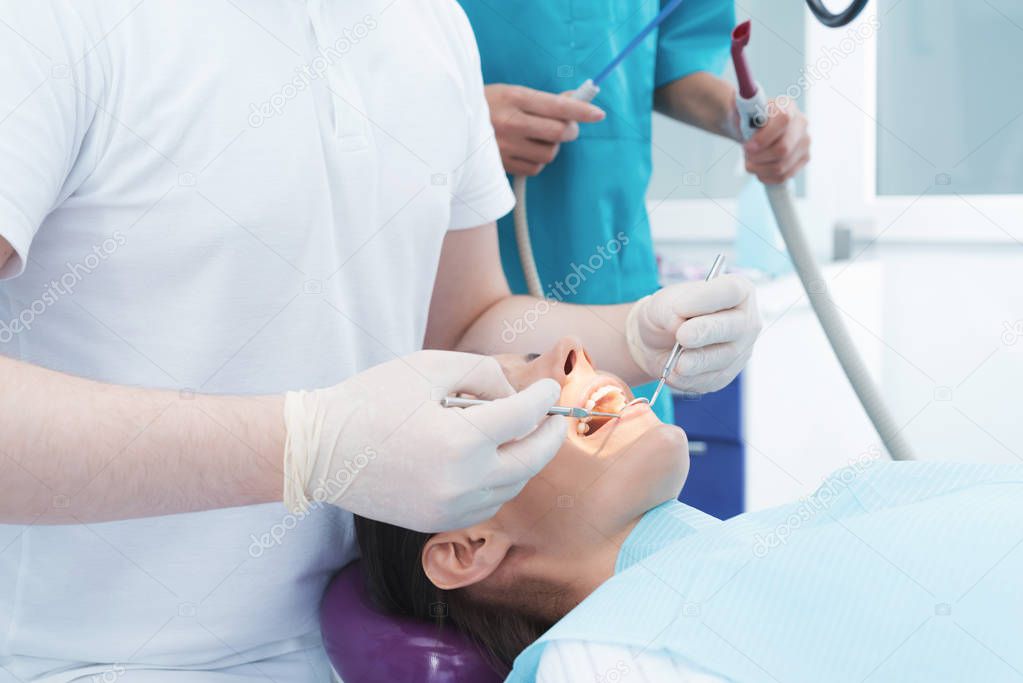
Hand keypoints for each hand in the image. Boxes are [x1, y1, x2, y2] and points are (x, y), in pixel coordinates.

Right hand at [282, 351, 564, 531]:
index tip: (550, 389)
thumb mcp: (429, 367)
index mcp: (460, 439)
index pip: (525, 417)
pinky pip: (488, 504)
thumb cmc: (370, 399)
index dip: (544, 399)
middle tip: (555, 418)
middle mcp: (462, 481)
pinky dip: (500, 481)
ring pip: (513, 486)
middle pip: (531, 460)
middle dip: (550, 435)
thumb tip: (515, 397)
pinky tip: (490, 459)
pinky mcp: (437, 522)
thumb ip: (483, 373)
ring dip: (524, 459)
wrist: (319, 450)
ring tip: (518, 434)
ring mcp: (450, 508)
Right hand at [485, 83, 604, 175]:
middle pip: (559, 132)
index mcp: (513, 98)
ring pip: (549, 153)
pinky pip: (535, 168)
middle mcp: (510, 122)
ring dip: (552, 147)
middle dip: (569, 130)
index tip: (598, 114)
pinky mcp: (501, 166)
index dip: (582, 111)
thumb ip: (542, 100)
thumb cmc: (485, 105)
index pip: (558, 106)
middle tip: (566, 127)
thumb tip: (576, 101)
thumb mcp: (510, 93)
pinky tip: (526, 151)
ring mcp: (505, 146)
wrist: (448, 123)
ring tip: (538, 138)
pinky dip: (537, 161)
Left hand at [625, 275, 761, 393]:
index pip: (731, 290)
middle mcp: (745, 320)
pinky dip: (690, 377)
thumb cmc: (667, 314)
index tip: (680, 307)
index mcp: (736, 291)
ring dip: (697, 360)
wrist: (656, 342)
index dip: (706, 299)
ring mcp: (740, 350)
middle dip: (706, 332)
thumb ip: (669, 309)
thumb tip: (679, 324)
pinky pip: (713, 379)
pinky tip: (675, 370)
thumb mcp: (661, 303)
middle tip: (682, 336)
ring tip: (677, 361)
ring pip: (724, 357)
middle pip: (734, 326)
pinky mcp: (726, 375)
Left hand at [743, 98, 809, 184]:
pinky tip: (758, 169)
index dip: (763, 138)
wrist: (752, 129)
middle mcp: (801, 123)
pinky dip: (766, 177)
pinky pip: (783, 177)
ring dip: (759, 168)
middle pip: (783, 149)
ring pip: (781, 167)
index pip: (783, 121)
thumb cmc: (746, 118)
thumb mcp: (740, 109)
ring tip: (750, 161)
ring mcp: (805, 143)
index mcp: (787, 106)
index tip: (747, 146)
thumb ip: (743, 103)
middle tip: (747, 155)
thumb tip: (746, 95)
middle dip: (759, 157)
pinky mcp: (803, 159)